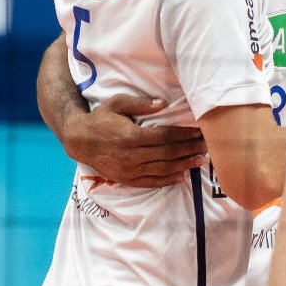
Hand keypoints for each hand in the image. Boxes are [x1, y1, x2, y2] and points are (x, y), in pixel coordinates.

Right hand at [58, 94, 205, 186]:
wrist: (79, 141)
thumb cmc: (100, 118)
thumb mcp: (116, 103)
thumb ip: (140, 103)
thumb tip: (163, 104)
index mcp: (131, 136)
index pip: (165, 137)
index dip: (184, 135)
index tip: (199, 132)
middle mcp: (131, 156)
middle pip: (167, 154)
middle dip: (189, 150)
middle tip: (207, 146)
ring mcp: (129, 170)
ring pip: (162, 169)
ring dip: (184, 165)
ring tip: (200, 161)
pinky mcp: (126, 179)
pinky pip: (150, 182)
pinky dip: (167, 180)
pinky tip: (182, 176)